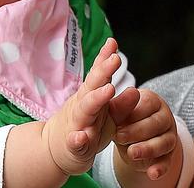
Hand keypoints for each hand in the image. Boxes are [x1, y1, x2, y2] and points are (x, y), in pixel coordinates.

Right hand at [42, 38, 120, 174]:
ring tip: (108, 89)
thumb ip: (122, 103)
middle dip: (103, 71)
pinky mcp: (73, 146)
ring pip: (85, 110)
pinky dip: (77, 139)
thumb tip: (136, 90)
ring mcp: (77, 124)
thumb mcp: (107, 115)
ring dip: (96, 99)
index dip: (105, 58)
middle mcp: (83, 106)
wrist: (56, 150)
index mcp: (91, 96)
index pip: (98, 74)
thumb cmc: (87, 127)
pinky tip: (81, 137)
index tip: (113, 43)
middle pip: (92, 86)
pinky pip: (74, 142)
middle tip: (116, 59)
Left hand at [110, 88, 179, 180]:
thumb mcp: (119, 114)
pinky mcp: (168, 155)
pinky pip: (167, 161)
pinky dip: (160, 168)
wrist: (130, 139)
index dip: (133, 114)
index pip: (148, 104)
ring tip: (131, 153)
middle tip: (119, 137)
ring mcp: (169, 136)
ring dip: (148, 149)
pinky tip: (152, 173)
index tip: (117, 124)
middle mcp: (164, 117)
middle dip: (137, 131)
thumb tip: (109, 93)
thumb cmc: (125, 121)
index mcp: (152, 101)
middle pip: (156, 123)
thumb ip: (117, 107)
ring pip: (164, 142)